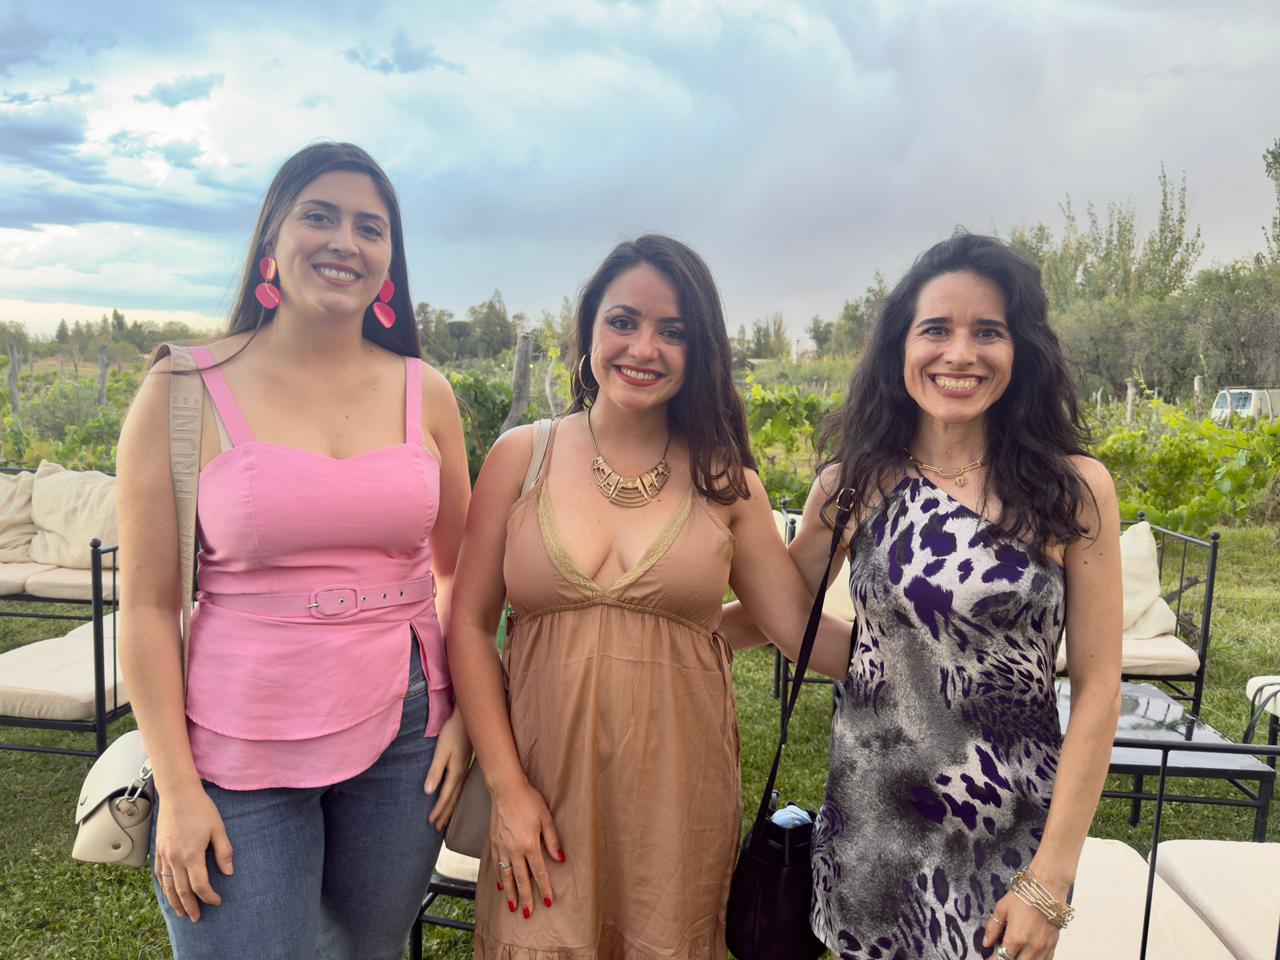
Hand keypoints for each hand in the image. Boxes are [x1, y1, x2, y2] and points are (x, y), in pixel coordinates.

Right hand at [153, 784, 233, 921]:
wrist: (178, 794)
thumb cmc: (201, 809)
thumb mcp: (218, 828)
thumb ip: (224, 852)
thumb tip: (228, 873)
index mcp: (192, 855)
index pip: (200, 885)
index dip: (209, 896)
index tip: (218, 900)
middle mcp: (175, 859)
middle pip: (182, 891)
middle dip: (191, 906)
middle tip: (198, 918)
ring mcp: (165, 855)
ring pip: (167, 886)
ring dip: (175, 902)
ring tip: (182, 913)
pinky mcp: (159, 850)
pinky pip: (159, 875)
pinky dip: (163, 888)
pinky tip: (168, 893)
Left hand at [424, 707, 471, 829]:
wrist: (470, 718)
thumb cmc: (453, 731)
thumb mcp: (441, 750)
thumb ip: (435, 771)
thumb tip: (428, 792)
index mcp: (456, 772)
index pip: (445, 796)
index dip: (438, 810)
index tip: (430, 822)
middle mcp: (462, 774)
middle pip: (453, 799)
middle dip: (445, 813)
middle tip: (437, 828)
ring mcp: (466, 769)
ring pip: (458, 794)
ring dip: (450, 807)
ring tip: (445, 819)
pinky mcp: (466, 764)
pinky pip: (461, 786)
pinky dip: (456, 796)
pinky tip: (455, 796)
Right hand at [489, 778, 562, 919]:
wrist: (505, 789)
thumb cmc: (528, 800)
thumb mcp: (546, 818)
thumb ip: (553, 840)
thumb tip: (560, 859)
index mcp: (529, 844)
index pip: (539, 872)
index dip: (544, 887)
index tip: (548, 901)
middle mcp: (514, 850)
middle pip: (521, 879)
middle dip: (526, 898)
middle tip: (528, 914)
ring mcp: (501, 847)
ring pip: (506, 876)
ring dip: (510, 893)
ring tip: (513, 907)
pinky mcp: (493, 842)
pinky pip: (496, 865)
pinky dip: (498, 878)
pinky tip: (500, 886)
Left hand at [983, 889, 1061, 959]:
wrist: (1048, 886)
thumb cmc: (1024, 894)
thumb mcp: (1002, 908)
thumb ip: (993, 928)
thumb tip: (986, 943)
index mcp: (1016, 938)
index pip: (1002, 958)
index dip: (994, 959)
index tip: (990, 958)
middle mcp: (1031, 946)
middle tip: (1000, 954)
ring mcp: (1044, 947)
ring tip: (1014, 954)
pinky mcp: (1054, 944)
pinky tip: (1030, 957)